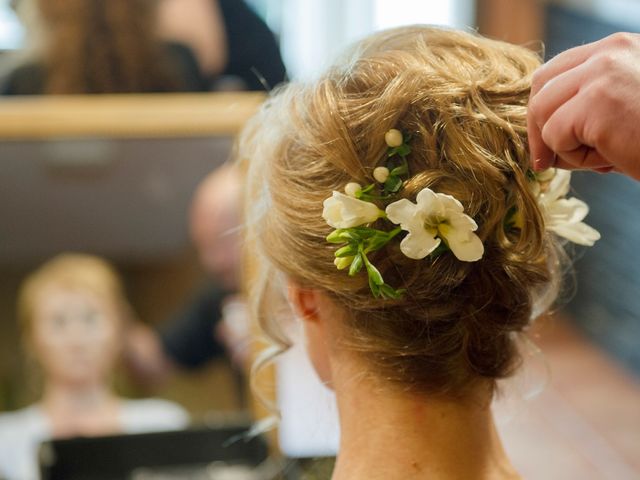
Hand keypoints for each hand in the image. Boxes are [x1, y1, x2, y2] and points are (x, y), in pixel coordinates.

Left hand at [528, 32, 639, 179]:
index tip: (545, 141)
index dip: (542, 109)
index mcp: (616, 48)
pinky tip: (610, 160)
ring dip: (562, 147)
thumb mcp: (624, 105)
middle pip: (540, 89)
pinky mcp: (598, 103)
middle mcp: (608, 53)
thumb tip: (542, 131)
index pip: (554, 71)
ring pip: (543, 115)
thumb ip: (589, 102)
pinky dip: (575, 159)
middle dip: (538, 130)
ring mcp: (602, 74)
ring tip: (601, 157)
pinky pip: (556, 137)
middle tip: (547, 162)